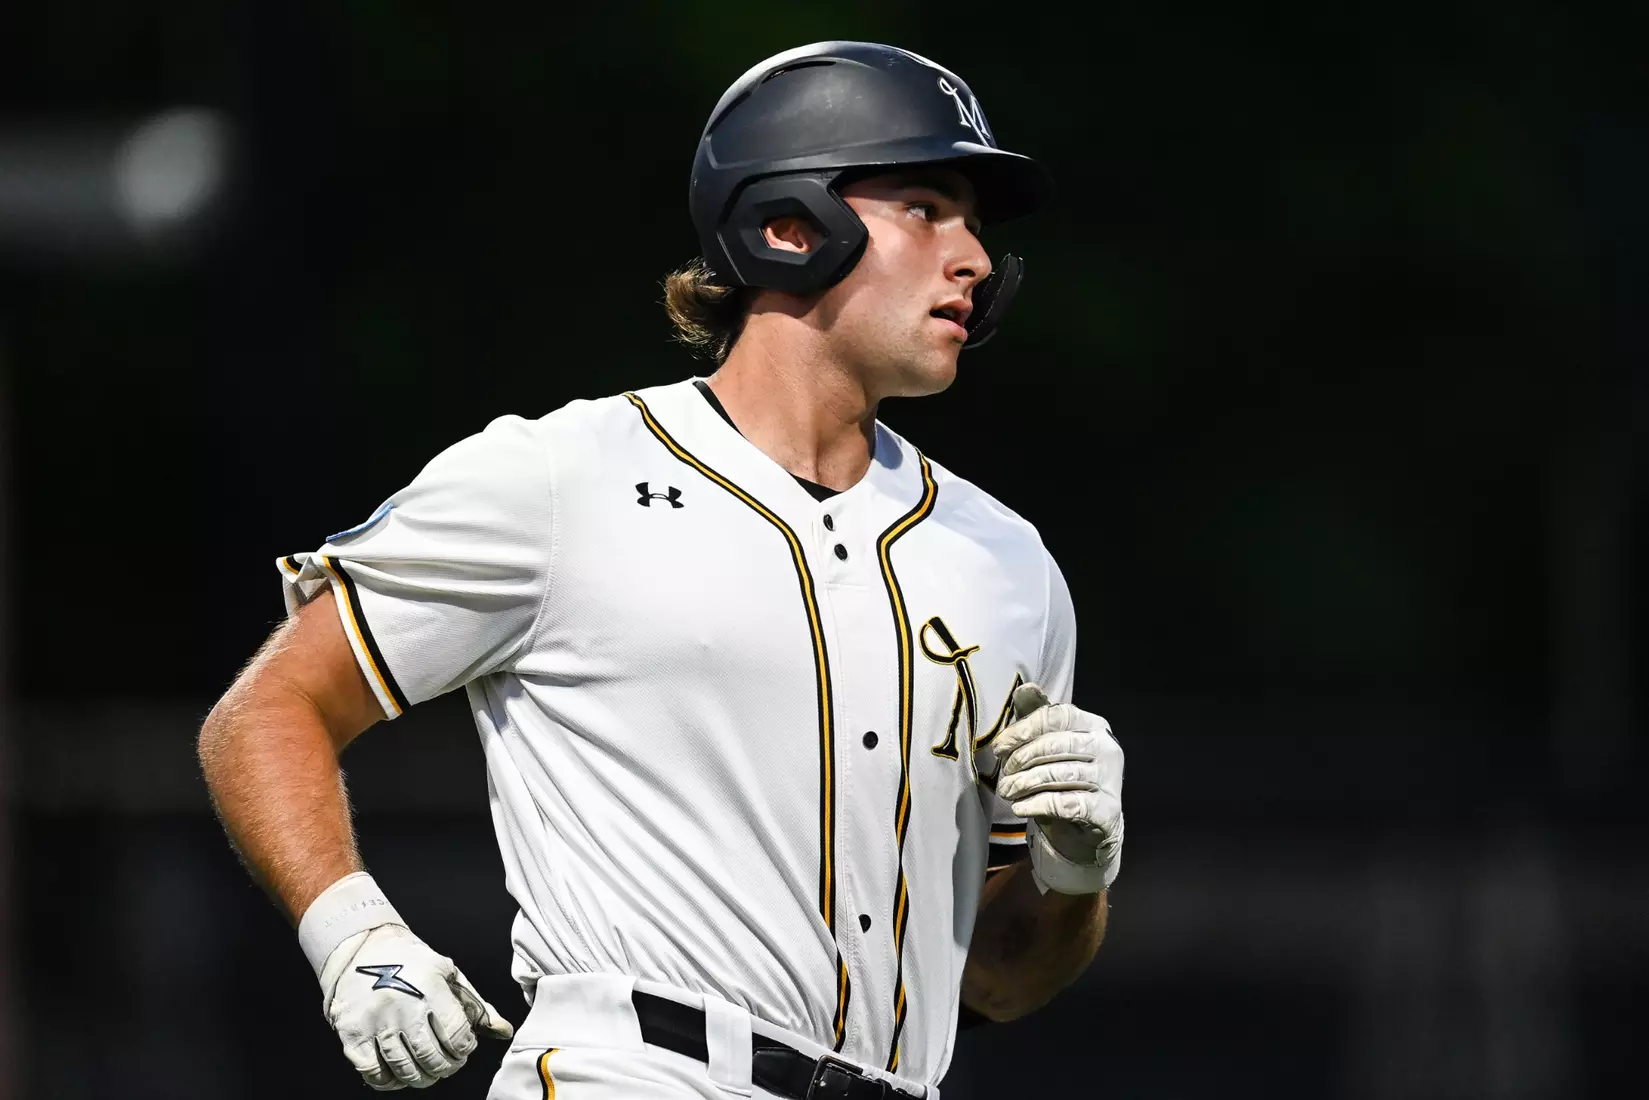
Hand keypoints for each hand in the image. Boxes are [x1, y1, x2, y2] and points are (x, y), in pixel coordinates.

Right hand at [319, 922, 514, 1089]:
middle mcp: (401, 1005)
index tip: (465, 1047)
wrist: (363, 949)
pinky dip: (389, 1082)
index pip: (456, 1034)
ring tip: (429, 1071)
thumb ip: (476, 1006)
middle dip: (447, 1067)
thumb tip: (504, 1031)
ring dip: (422, 1077)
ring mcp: (374, 1022)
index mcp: (429, 987)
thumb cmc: (411, 963)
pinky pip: (373, 1072)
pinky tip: (399, 1075)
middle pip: (431, 1056)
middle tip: (449, 1064)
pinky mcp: (352, 1034)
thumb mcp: (448, 974)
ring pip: (404, 1068)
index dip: (465, 1048)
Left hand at [993, 683, 1124, 893]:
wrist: (1088, 828)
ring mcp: (1110, 779)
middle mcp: (1107, 748)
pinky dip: (1037, 804)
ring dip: (1025, 783)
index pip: (1057, 716)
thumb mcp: (1048, 744)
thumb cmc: (1063, 779)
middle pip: (1055, 745)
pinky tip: (1020, 807)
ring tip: (1007, 791)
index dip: (1024, 729)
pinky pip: (1066, 803)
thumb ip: (1036, 715)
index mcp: (1093, 725)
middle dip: (1021, 759)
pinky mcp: (1107, 810)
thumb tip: (1025, 687)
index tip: (998, 746)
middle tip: (1003, 774)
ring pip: (1059, 774)